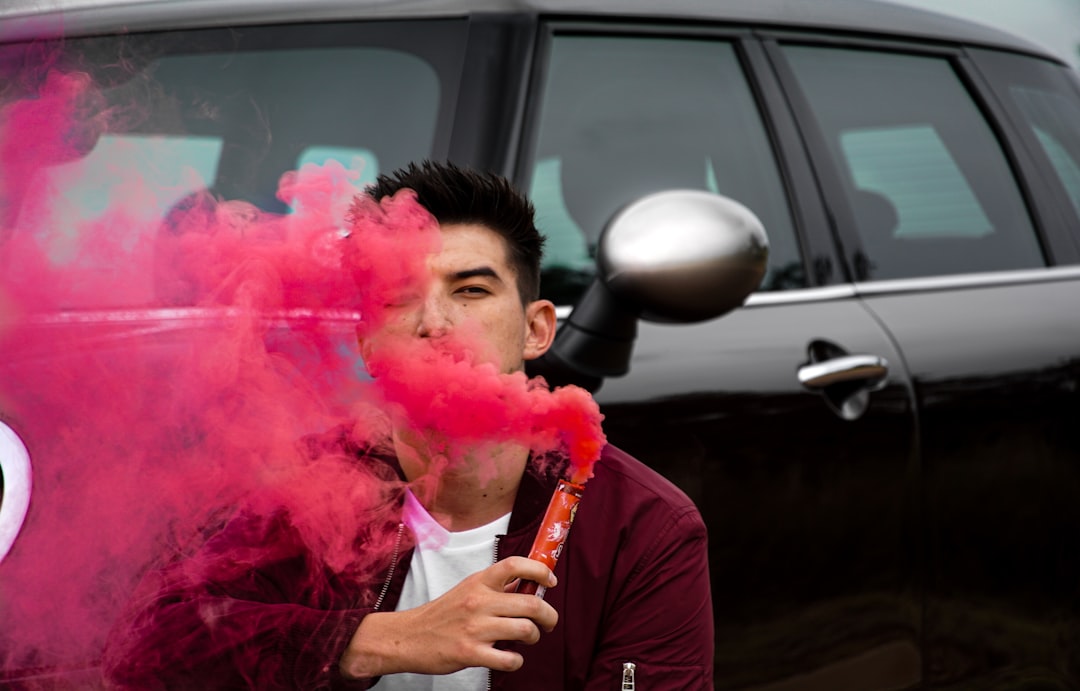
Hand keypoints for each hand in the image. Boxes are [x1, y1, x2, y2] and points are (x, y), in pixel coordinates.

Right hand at [339, 556, 557, 678]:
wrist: (408, 637)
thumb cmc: (441, 615)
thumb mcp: (467, 591)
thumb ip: (495, 588)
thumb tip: (529, 586)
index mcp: (478, 582)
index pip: (515, 565)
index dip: (539, 571)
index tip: (550, 582)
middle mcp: (478, 602)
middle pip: (531, 603)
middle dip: (549, 615)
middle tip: (548, 622)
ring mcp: (475, 628)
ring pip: (525, 630)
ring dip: (534, 637)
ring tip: (528, 639)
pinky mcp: (470, 653)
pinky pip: (509, 659)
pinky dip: (516, 661)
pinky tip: (510, 657)